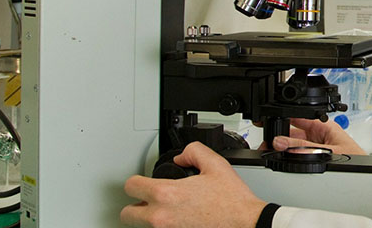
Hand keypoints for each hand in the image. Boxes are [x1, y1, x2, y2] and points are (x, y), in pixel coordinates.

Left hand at [120, 142, 266, 227]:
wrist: (244, 223)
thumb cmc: (232, 200)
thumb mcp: (215, 164)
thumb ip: (193, 152)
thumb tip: (182, 156)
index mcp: (166, 194)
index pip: (130, 186)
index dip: (136, 181)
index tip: (142, 183)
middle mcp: (160, 216)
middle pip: (127, 214)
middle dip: (135, 205)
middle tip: (147, 201)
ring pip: (143, 227)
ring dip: (149, 219)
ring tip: (166, 211)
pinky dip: (165, 227)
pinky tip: (178, 221)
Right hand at [272, 117, 366, 155]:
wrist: (364, 175)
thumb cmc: (355, 157)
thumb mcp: (326, 151)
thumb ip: (303, 148)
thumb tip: (282, 142)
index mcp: (324, 125)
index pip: (299, 116)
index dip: (284, 117)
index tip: (270, 121)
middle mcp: (319, 134)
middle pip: (294, 132)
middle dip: (281, 136)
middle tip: (269, 143)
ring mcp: (316, 146)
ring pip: (294, 144)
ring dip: (284, 149)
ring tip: (273, 152)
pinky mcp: (315, 157)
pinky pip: (298, 155)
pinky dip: (290, 158)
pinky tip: (284, 159)